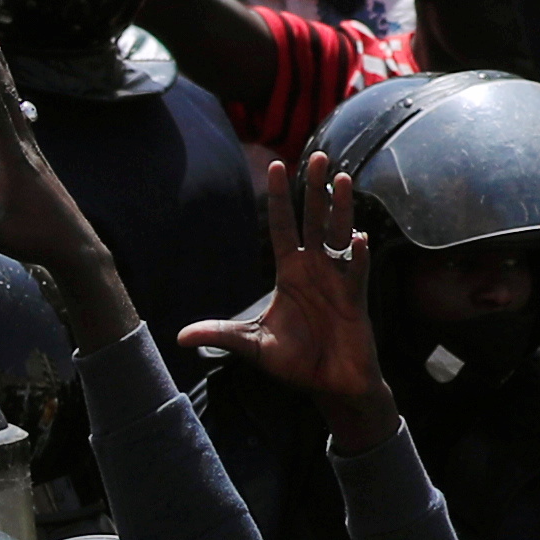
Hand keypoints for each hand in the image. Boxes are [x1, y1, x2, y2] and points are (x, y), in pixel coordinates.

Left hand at [180, 151, 386, 421]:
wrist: (329, 383)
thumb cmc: (295, 361)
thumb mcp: (251, 346)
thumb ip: (220, 335)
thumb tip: (179, 338)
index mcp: (290, 273)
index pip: (283, 227)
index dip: (280, 198)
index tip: (276, 165)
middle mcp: (315, 270)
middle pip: (313, 221)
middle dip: (315, 190)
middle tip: (319, 156)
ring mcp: (337, 281)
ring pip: (338, 236)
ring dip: (340, 209)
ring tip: (342, 178)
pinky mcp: (355, 300)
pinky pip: (357, 273)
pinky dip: (359, 256)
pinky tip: (359, 237)